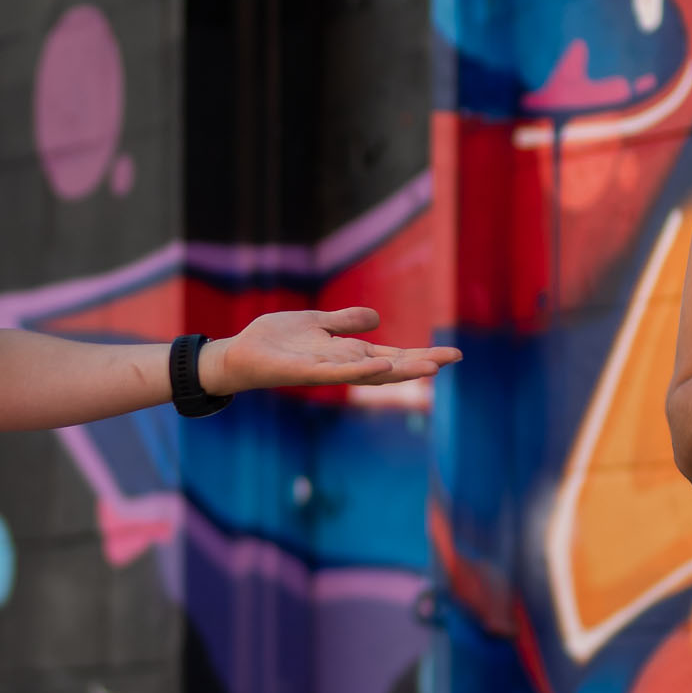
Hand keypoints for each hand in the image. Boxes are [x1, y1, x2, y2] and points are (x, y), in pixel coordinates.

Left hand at [197, 307, 461, 395]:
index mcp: (347, 354)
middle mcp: (341, 365)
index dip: (420, 355)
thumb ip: (345, 322)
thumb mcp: (317, 323)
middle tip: (453, 359)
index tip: (451, 354)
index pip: (392, 355)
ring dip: (399, 369)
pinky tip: (380, 365)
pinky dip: (359, 370)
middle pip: (389, 365)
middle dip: (420, 363)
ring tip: (429, 366)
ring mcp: (325, 370)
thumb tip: (377, 319)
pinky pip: (336, 373)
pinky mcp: (305, 371)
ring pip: (369, 371)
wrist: (238, 355)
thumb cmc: (275, 341)